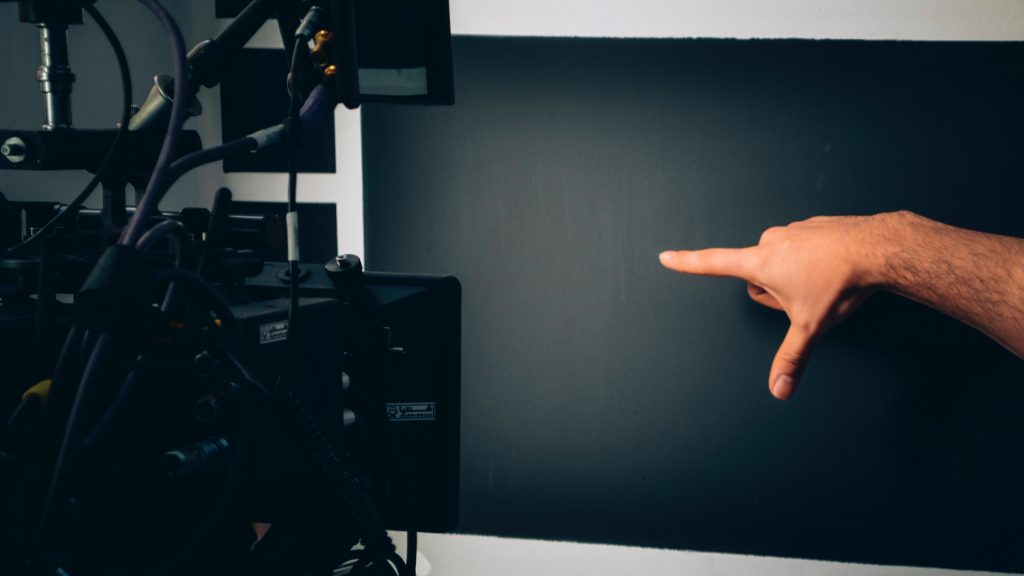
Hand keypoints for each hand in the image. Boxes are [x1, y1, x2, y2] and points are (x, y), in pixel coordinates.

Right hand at [659, 214, 897, 399]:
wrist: (881, 247)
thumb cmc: (840, 282)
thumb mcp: (811, 326)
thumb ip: (791, 358)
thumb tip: (778, 391)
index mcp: (760, 263)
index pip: (712, 263)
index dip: (687, 263)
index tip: (666, 256)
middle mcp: (771, 242)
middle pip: (757, 276)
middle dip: (775, 291)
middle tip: (805, 297)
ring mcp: (793, 230)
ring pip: (781, 262)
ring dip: (795, 276)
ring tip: (824, 282)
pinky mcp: (813, 225)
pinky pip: (803, 249)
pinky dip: (814, 262)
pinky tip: (835, 269)